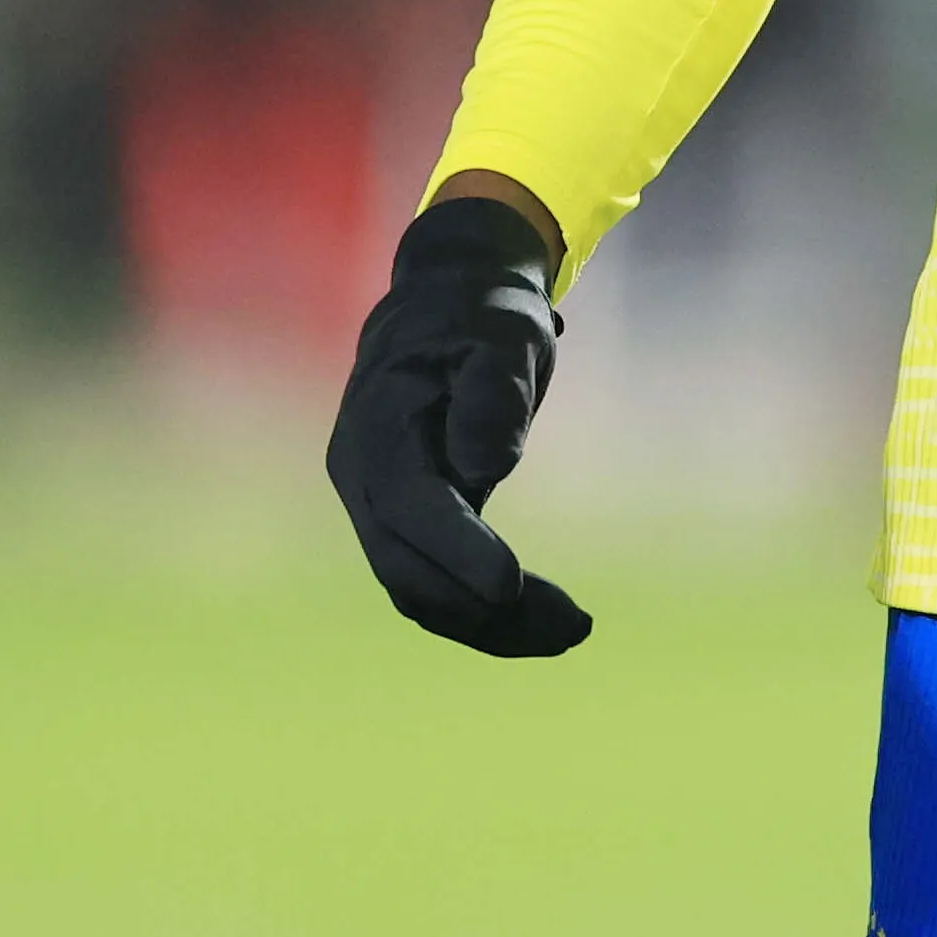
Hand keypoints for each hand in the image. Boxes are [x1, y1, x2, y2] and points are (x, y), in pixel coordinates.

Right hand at [326, 191, 593, 658]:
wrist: (446, 305)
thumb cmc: (481, 315)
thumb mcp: (504, 332)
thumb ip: (495, 392)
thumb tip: (482, 465)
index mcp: (378, 427)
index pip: (409, 506)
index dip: (456, 550)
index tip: (511, 587)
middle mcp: (362, 478)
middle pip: (408, 571)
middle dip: (485, 612)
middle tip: (573, 626)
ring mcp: (376, 508)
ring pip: (420, 593)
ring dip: (490, 626)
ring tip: (571, 631)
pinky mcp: (404, 526)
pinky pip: (434, 586)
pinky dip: (484, 614)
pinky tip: (542, 622)